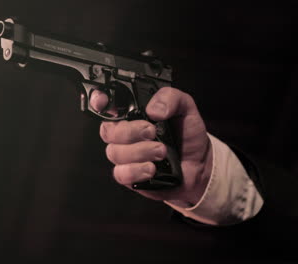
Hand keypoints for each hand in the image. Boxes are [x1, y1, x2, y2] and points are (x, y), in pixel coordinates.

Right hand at [91, 87, 212, 204]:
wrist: (199, 164)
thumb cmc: (187, 136)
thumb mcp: (185, 108)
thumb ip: (170, 98)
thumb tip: (153, 109)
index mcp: (133, 115)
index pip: (107, 106)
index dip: (98, 101)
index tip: (104, 102)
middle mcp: (125, 135)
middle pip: (108, 131)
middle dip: (130, 131)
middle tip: (152, 132)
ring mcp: (126, 156)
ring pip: (114, 152)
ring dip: (140, 151)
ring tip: (162, 152)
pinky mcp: (130, 176)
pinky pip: (121, 173)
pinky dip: (137, 170)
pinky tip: (152, 169)